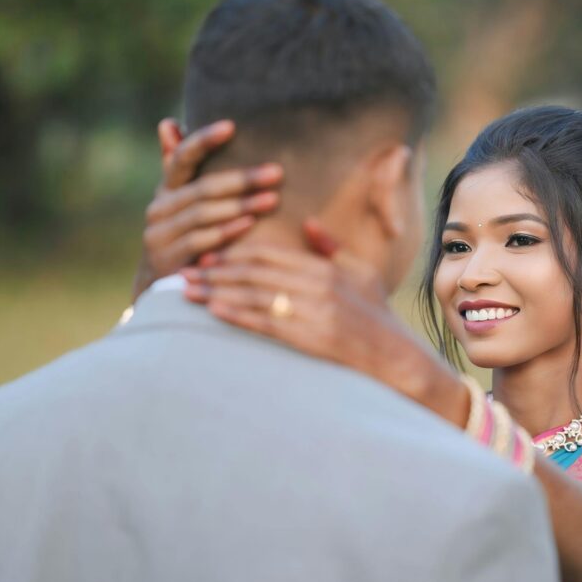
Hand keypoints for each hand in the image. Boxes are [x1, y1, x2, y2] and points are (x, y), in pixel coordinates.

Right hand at [132, 119, 283, 297]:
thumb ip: (179, 166)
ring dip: (240, 205)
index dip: (204, 140)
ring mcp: (160, 233)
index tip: (231, 126)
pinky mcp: (167, 259)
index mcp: (166, 189)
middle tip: (276, 172)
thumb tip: (168, 123)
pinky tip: (251, 224)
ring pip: (203, 213)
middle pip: (203, 187)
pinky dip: (227, 231)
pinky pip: (200, 241)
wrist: (162, 289)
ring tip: (273, 199)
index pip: (182, 157)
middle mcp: (159, 208)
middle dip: (242, 179)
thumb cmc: (185, 237)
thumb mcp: (182, 203)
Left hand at [181, 220, 470, 426]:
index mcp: (325, 268)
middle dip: (215, 272)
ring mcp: (314, 313)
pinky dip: (237, 315)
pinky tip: (213, 311)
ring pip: (254, 296)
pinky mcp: (312, 339)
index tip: (206, 254)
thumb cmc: (378, 316)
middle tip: (184, 272)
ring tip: (187, 292)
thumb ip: (332, 248)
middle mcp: (318, 286)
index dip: (233, 252)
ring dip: (216, 292)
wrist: (397, 358)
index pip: (269, 254)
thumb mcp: (361, 274)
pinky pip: (266, 324)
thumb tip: (309, 223)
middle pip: (254, 273)